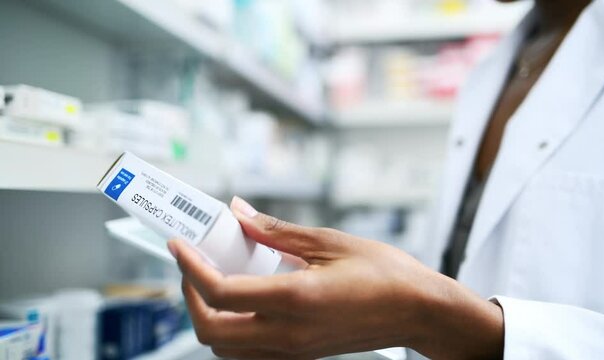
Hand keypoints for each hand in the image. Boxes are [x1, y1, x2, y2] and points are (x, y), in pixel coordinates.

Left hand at [168, 197, 503, 359]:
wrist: (417, 311)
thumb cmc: (385, 274)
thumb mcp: (328, 242)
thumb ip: (275, 231)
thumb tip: (238, 214)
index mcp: (294, 300)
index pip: (219, 293)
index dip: (189, 267)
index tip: (179, 245)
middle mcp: (287, 334)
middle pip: (211, 332)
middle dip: (190, 297)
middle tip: (193, 264)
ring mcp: (293, 351)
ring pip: (226, 347)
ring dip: (210, 313)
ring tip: (216, 276)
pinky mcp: (300, 354)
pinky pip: (249, 350)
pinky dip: (233, 324)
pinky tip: (246, 295)